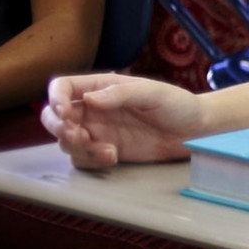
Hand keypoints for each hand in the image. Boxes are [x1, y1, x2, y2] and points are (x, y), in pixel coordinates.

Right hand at [42, 74, 201, 168]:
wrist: (194, 132)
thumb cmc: (177, 105)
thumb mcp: (153, 93)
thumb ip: (121, 93)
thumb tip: (89, 99)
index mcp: (101, 87)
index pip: (62, 87)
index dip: (55, 98)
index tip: (65, 112)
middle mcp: (93, 109)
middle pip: (53, 117)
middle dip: (58, 127)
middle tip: (79, 135)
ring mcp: (97, 131)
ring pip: (65, 141)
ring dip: (79, 147)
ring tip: (109, 151)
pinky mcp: (104, 151)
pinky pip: (81, 159)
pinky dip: (90, 160)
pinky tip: (113, 157)